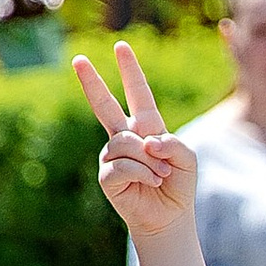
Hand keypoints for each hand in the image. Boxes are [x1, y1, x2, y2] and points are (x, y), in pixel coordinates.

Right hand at [74, 42, 197, 251]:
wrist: (169, 218)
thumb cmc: (178, 186)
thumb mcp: (187, 159)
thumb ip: (173, 143)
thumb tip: (146, 141)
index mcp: (146, 127)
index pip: (138, 94)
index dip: (130, 71)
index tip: (121, 47)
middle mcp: (125, 137)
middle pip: (105, 105)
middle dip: (92, 82)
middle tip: (78, 59)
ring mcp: (113, 155)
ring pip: (127, 143)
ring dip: (151, 161)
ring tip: (162, 176)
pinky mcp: (107, 175)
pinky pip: (124, 164)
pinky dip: (143, 173)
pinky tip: (152, 183)